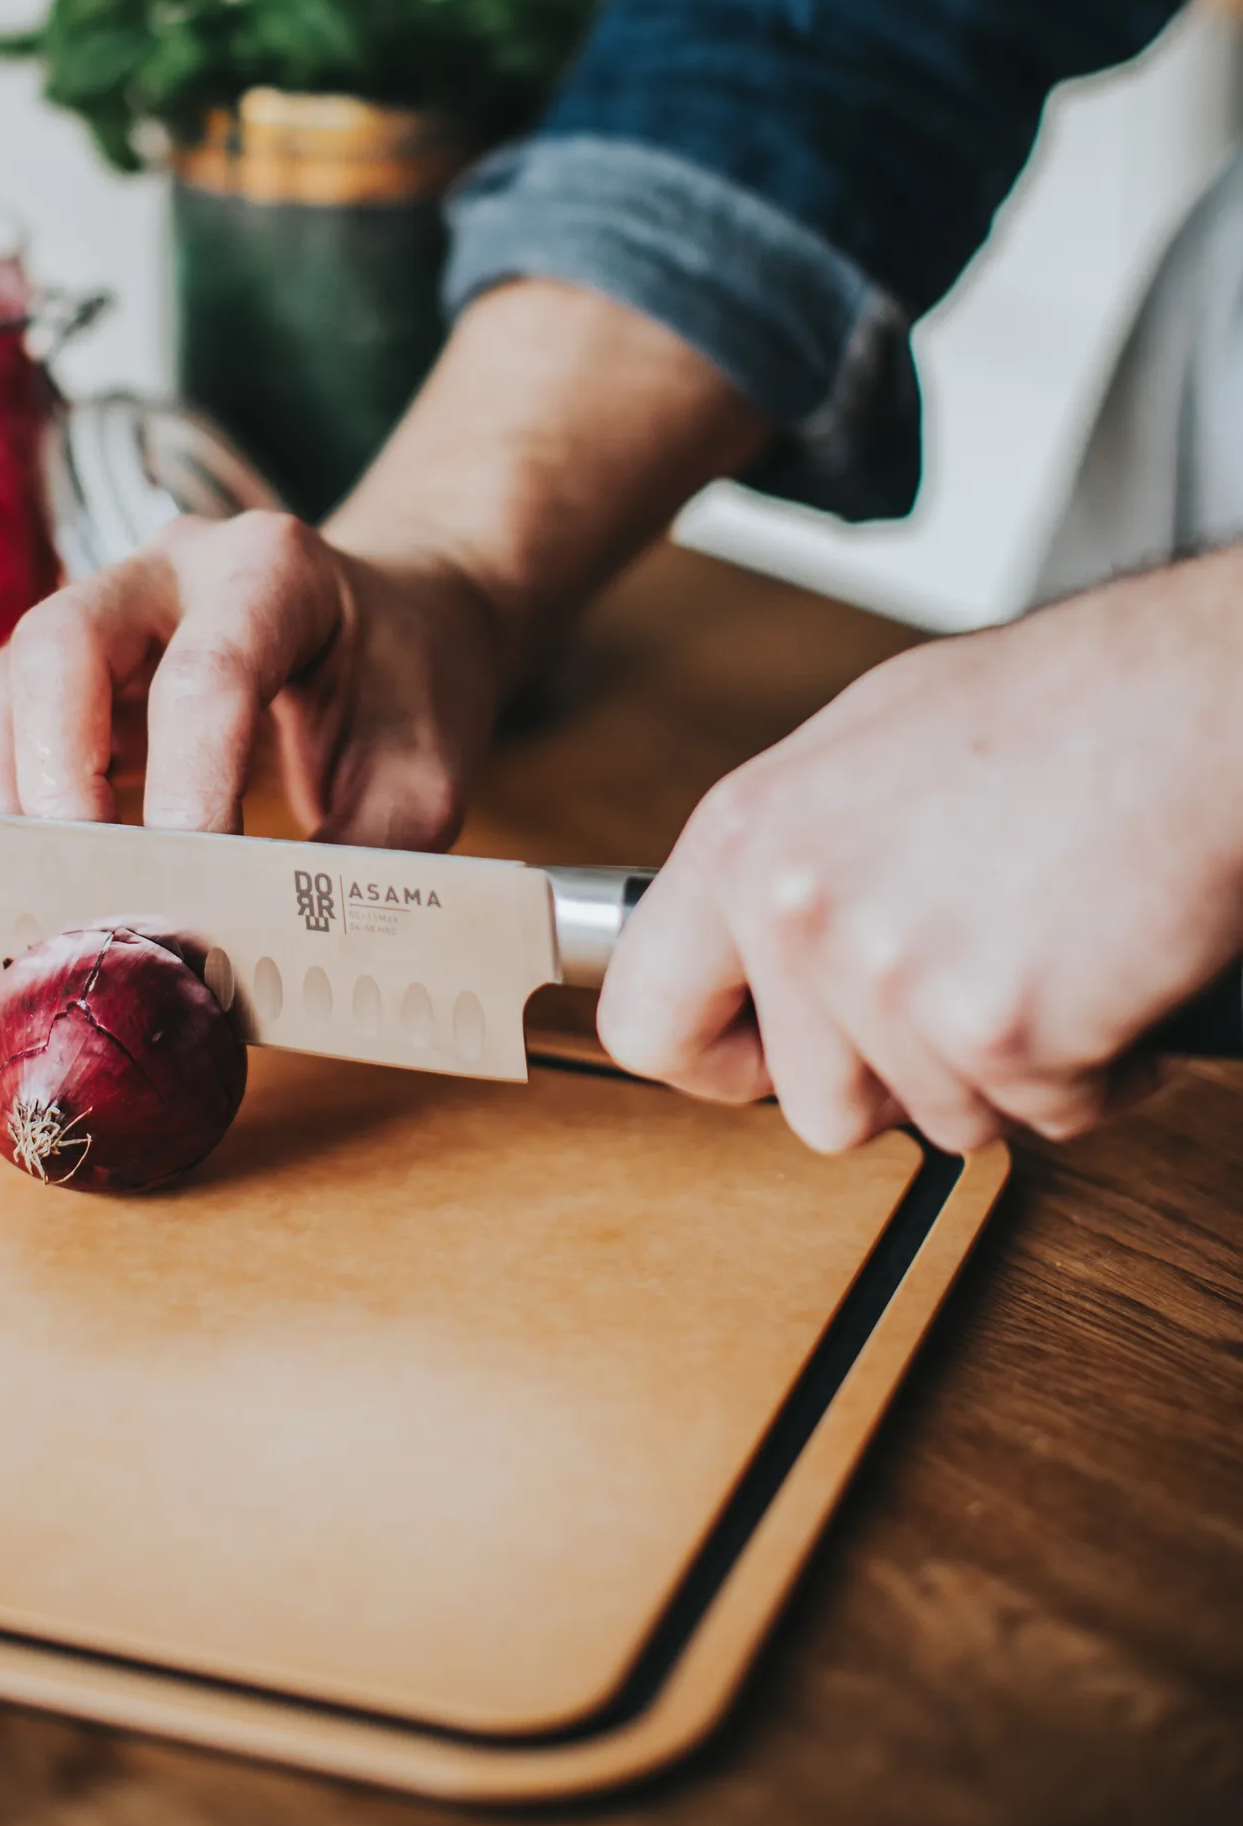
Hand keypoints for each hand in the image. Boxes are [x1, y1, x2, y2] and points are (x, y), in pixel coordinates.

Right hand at [0, 280, 766, 842]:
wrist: (396, 621)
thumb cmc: (411, 693)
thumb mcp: (420, 780)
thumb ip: (352, 864)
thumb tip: (264, 962)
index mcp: (276, 568)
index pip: (207, 676)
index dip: (186, 790)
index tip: (186, 897)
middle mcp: (175, 564)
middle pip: (61, 642)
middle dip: (58, 777)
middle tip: (88, 890)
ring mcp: (110, 600)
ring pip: (11, 677)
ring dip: (18, 797)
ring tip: (62, 895)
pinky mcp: (73, 656)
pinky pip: (3, 713)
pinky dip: (10, 798)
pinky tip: (52, 871)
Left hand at [598, 550, 1242, 1152]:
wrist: (1183, 704)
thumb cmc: (1051, 711)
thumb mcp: (860, 752)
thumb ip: (788, 861)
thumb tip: (748, 943)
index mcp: (745, 838)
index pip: (642, 1017)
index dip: (715, 1060)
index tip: (762, 1058)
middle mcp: (796, 909)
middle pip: (815, 1106)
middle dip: (900, 1078)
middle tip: (969, 983)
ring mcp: (890, 978)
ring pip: (938, 1121)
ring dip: (1006, 1068)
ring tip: (1044, 946)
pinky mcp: (997, 1033)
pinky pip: (1043, 1118)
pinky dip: (1095, 1069)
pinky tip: (1105, 968)